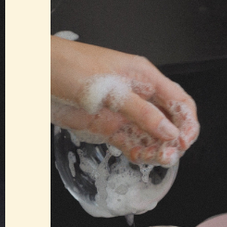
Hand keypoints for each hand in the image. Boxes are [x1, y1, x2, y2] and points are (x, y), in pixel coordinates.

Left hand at [50, 37, 197, 165]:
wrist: (39, 72)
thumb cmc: (72, 66)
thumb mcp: (112, 89)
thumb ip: (142, 112)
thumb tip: (168, 130)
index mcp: (144, 76)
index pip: (178, 100)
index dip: (187, 121)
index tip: (186, 139)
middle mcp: (137, 94)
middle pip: (168, 119)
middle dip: (175, 137)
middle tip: (173, 153)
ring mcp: (122, 111)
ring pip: (150, 134)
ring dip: (157, 147)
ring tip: (161, 159)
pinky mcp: (107, 125)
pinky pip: (130, 141)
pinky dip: (139, 151)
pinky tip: (142, 157)